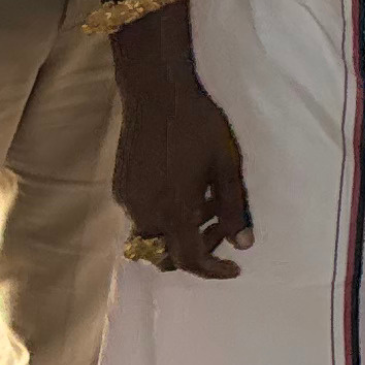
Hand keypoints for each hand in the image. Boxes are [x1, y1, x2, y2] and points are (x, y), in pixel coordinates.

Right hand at [111, 66, 253, 278]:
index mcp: (174, 210)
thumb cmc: (199, 126)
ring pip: (154, 236)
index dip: (212, 271)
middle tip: (223, 222)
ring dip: (181, 230)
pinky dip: (165, 214)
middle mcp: (145, 212)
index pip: (190, 260)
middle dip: (199, 246)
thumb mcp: (227, 166)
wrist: (157, 93)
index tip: (234, 268)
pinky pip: (142, 215)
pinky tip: (182, 184)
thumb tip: (244, 244)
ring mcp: (128, 200)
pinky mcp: (120, 187)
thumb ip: (234, 208)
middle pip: (168, 253)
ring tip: (205, 198)